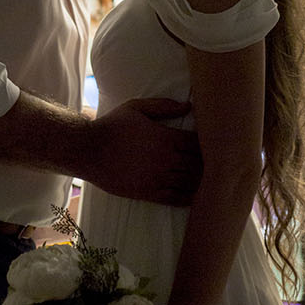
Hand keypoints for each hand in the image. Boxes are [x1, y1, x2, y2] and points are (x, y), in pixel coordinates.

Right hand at [86, 99, 200, 204]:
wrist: (89, 151)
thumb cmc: (113, 126)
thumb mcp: (137, 107)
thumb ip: (163, 106)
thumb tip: (188, 106)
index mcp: (164, 138)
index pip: (197, 143)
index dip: (207, 143)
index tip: (210, 142)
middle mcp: (164, 160)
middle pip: (198, 164)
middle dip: (208, 162)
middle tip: (215, 161)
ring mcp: (157, 179)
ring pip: (190, 183)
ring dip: (201, 181)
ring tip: (210, 178)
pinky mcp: (148, 193)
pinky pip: (176, 198)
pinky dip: (189, 197)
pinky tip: (196, 194)